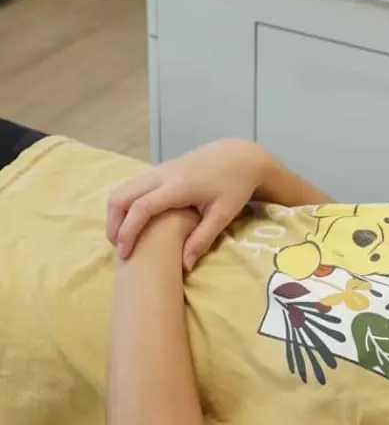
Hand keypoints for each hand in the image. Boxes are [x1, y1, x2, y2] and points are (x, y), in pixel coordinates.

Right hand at [107, 140, 269, 270]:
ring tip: (123, 240)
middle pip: (121, 197)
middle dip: (114, 225)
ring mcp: (157, 170)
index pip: (141, 208)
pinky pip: (131, 187)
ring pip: (122, 190)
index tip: (125, 254)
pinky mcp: (157, 170)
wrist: (238, 157)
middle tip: (120, 250)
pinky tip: (132, 224)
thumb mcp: (223, 215)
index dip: (128, 232)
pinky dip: (124, 206)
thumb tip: (184, 267)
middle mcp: (161, 175)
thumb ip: (202, 239)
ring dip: (116, 215)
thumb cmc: (234, 186)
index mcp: (178, 186)